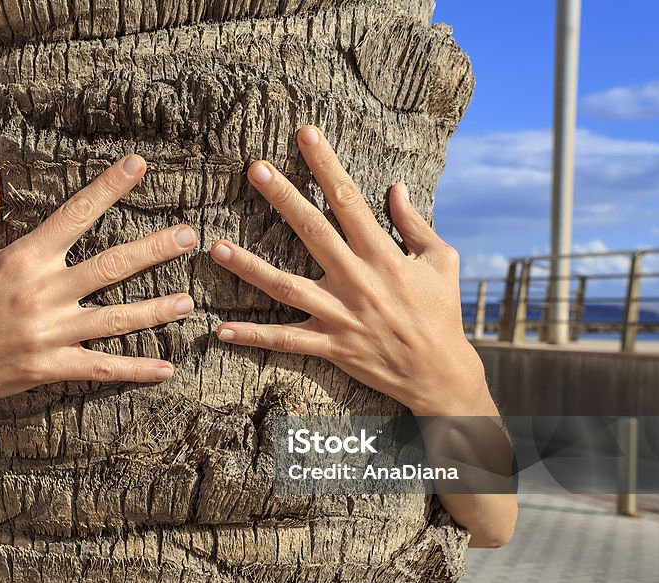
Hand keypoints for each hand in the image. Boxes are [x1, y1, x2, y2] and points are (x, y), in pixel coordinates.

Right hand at [0, 155, 195, 411]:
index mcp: (22, 259)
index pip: (75, 214)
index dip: (109, 187)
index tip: (138, 165)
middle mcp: (42, 293)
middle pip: (111, 266)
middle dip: (154, 250)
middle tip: (189, 237)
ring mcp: (49, 333)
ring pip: (115, 319)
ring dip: (155, 309)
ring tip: (188, 301)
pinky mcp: (49, 367)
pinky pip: (100, 368)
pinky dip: (134, 370)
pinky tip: (165, 368)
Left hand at [209, 125, 493, 416]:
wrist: (439, 373)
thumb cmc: (441, 311)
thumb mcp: (441, 260)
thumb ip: (414, 224)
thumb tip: (395, 187)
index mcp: (383, 255)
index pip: (349, 200)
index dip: (326, 165)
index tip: (306, 134)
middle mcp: (357, 281)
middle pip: (312, 232)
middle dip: (283, 198)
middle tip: (256, 169)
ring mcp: (340, 315)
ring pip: (286, 288)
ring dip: (249, 268)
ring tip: (217, 249)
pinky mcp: (330, 346)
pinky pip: (285, 341)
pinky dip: (253, 337)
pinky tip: (221, 330)